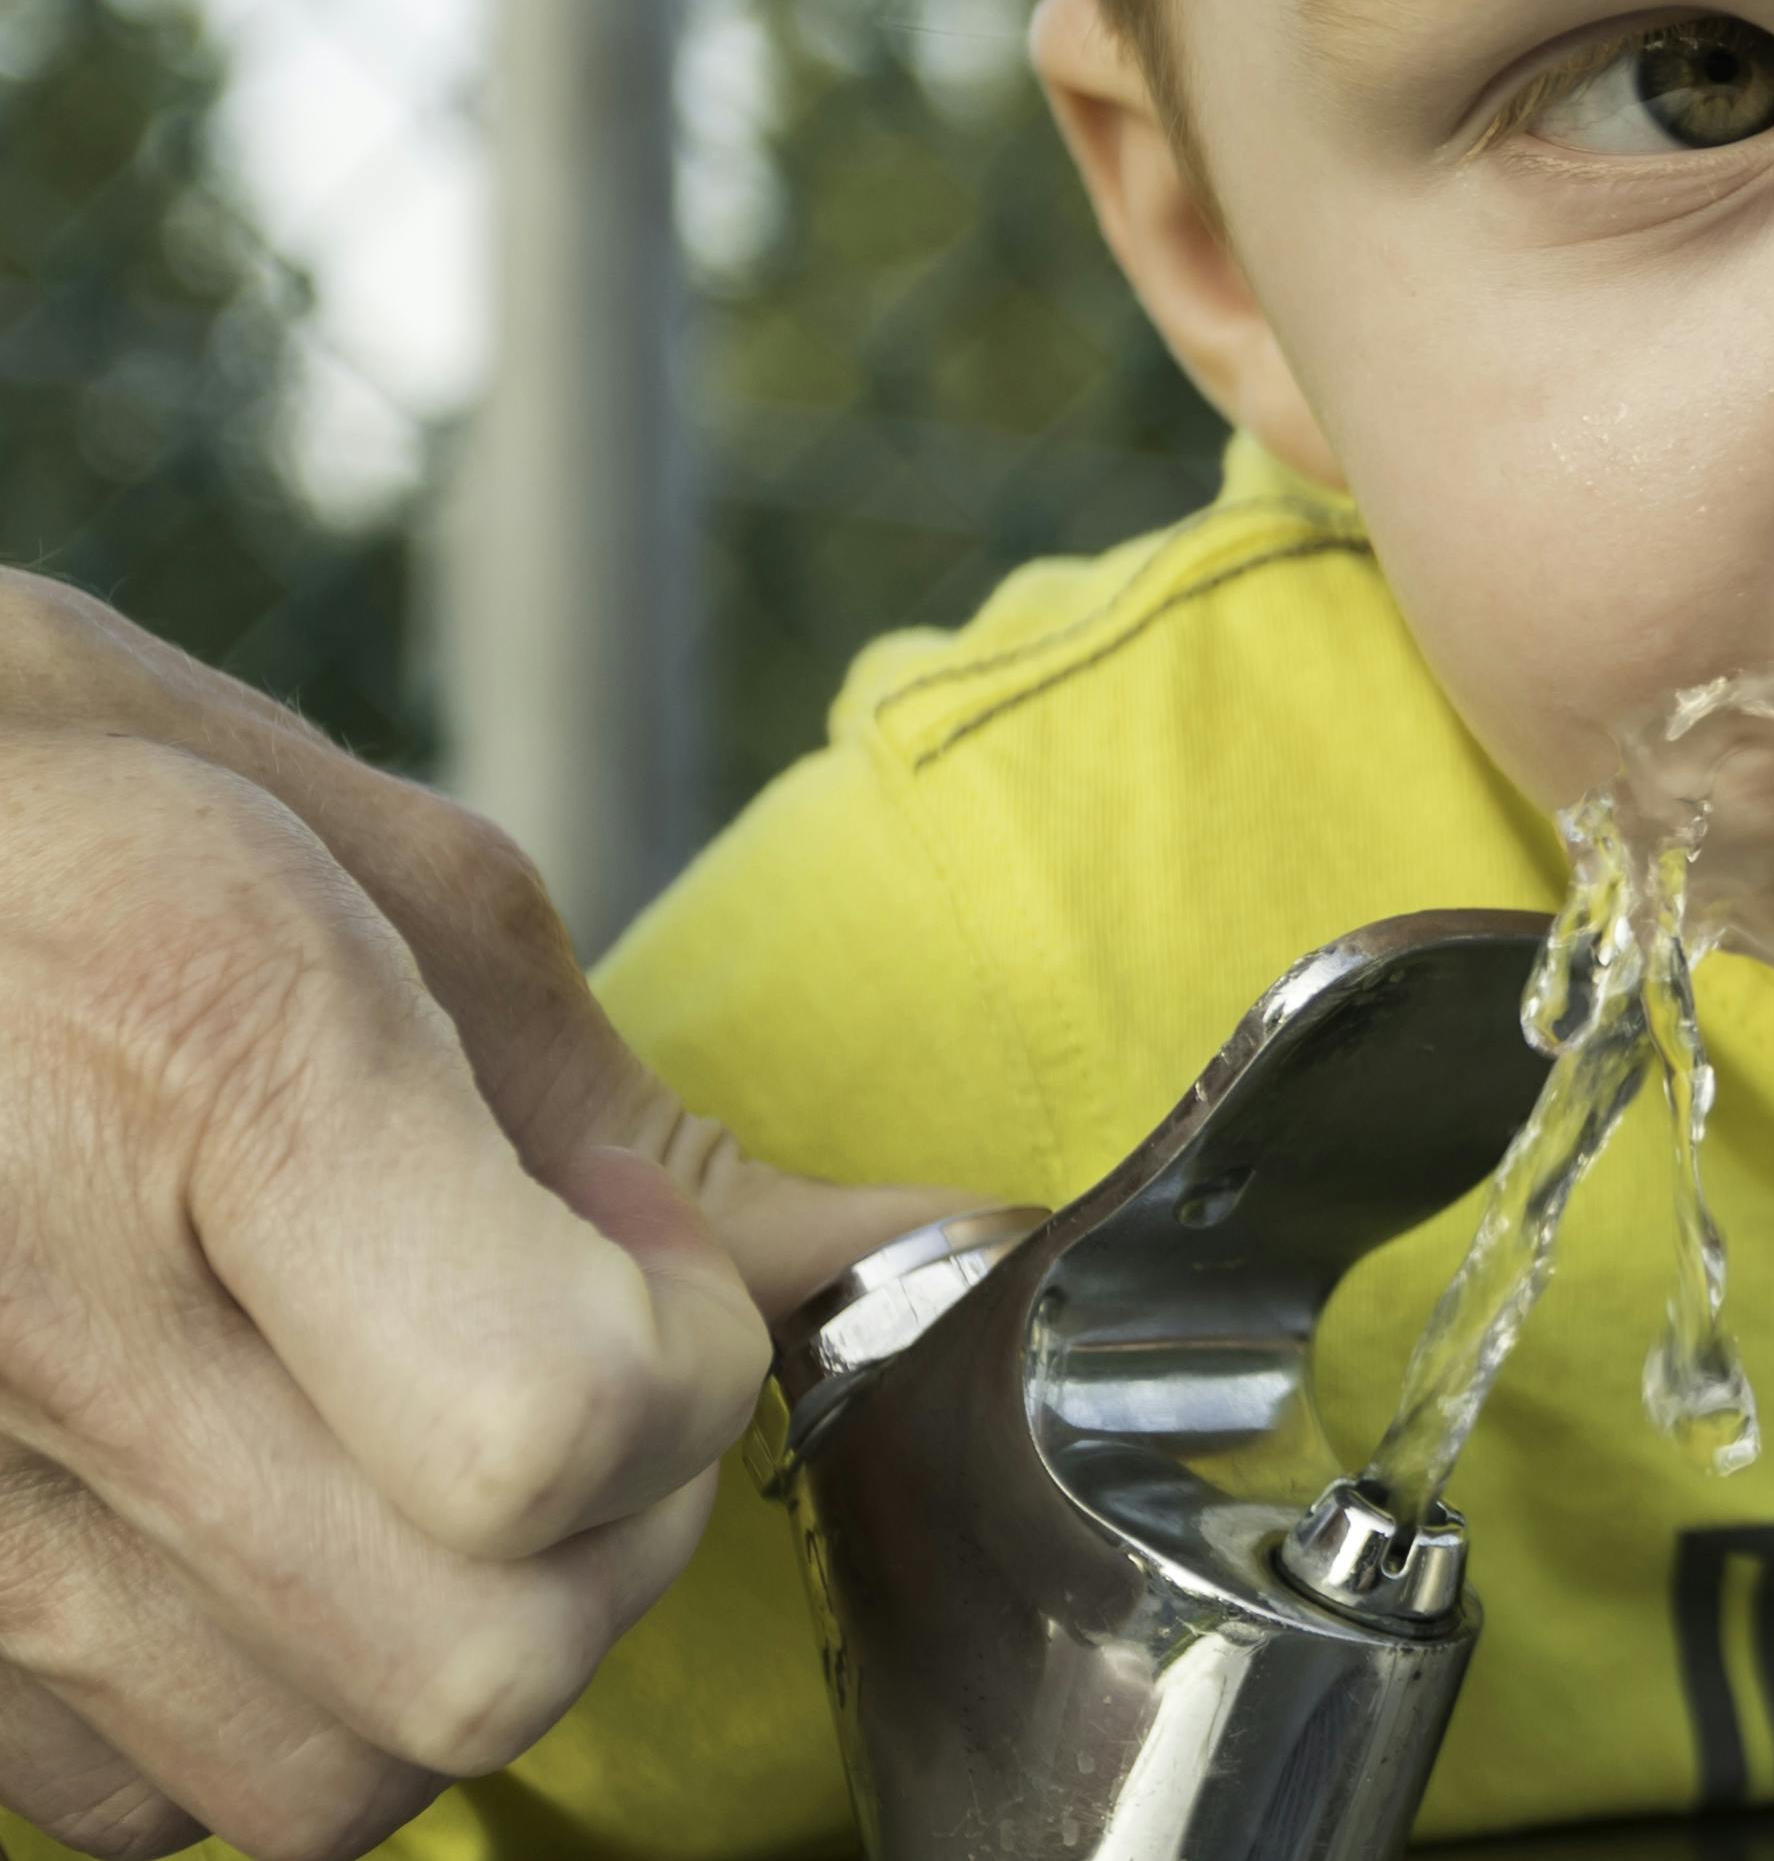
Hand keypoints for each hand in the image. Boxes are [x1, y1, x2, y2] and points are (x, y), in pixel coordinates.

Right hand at [0, 573, 968, 1859]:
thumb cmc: (40, 814)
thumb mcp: (349, 859)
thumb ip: (621, 1096)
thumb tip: (887, 1252)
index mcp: (212, 1055)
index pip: (554, 1423)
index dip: (679, 1360)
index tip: (628, 1243)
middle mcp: (40, 1307)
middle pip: (478, 1661)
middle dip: (609, 1536)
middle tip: (558, 1366)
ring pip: (319, 1783)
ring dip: (431, 1645)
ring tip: (380, 1445)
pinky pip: (128, 1801)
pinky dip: (231, 1702)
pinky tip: (224, 1517)